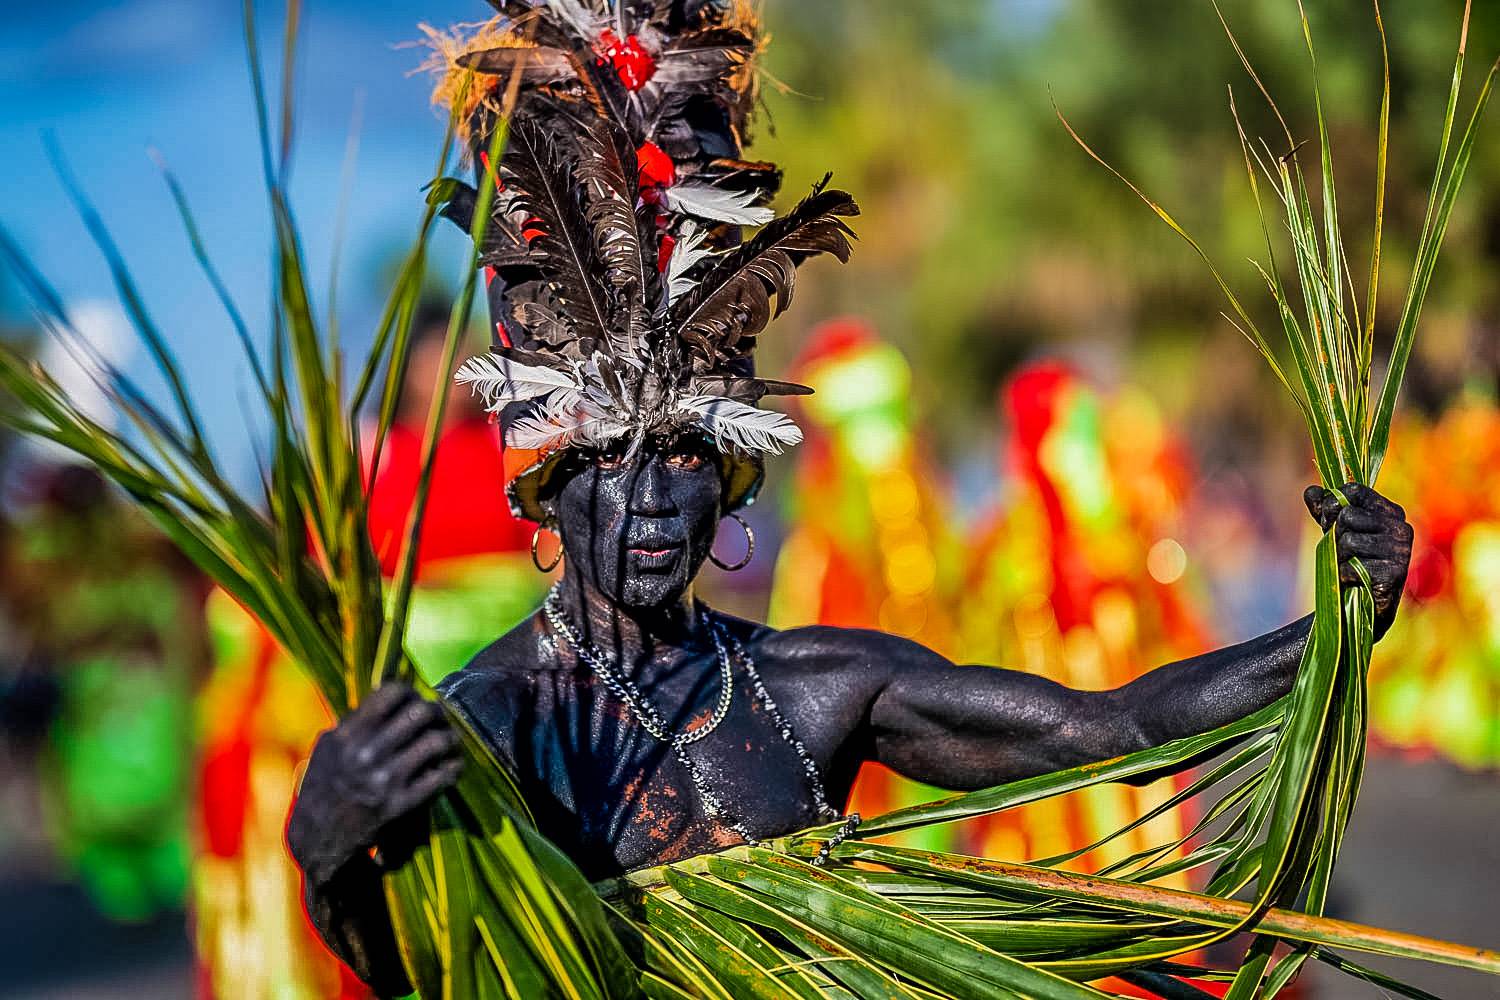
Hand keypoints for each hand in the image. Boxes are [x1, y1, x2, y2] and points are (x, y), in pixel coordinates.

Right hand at [286, 683, 462, 886]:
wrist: (318, 841)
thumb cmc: (325, 790)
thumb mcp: (328, 750)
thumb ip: (354, 724)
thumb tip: (390, 696)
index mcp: (346, 736)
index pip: (391, 693)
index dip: (410, 693)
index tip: (415, 701)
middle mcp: (365, 754)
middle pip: (420, 712)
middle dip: (436, 713)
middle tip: (439, 719)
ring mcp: (384, 780)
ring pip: (436, 741)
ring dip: (450, 739)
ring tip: (450, 741)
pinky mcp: (399, 805)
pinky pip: (442, 776)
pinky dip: (453, 767)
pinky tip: (452, 766)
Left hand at [1303, 482, 1412, 638]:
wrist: (1361, 603)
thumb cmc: (1350, 560)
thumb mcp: (1334, 530)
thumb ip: (1324, 510)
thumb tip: (1311, 491)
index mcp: (1390, 511)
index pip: (1353, 490)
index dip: (1331, 505)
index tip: (1330, 521)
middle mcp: (1400, 527)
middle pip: (1347, 515)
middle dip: (1334, 535)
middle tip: (1342, 551)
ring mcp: (1401, 551)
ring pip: (1348, 541)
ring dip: (1339, 557)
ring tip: (1351, 565)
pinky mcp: (1395, 574)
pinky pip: (1350, 567)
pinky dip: (1345, 575)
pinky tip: (1356, 581)